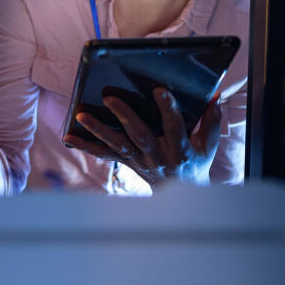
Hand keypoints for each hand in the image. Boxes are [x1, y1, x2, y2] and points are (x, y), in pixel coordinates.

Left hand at [64, 88, 221, 185]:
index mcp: (179, 149)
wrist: (181, 194)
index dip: (168, 108)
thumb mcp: (209, 144)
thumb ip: (212, 120)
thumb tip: (216, 95)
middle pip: (139, 135)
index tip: (160, 90)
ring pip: (117, 145)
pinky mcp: (127, 162)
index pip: (175, 126)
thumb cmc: (196, 163)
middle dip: (124, 116)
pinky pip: (104, 154)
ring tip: (81, 115)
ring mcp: (139, 161)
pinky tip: (69, 136)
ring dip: (97, 130)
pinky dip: (85, 145)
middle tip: (109, 98)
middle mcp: (157, 156)